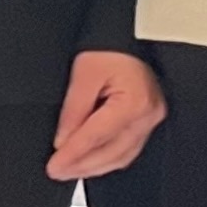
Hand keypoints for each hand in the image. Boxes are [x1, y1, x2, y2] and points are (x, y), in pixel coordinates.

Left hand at [48, 51, 165, 180]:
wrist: (130, 35)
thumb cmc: (110, 46)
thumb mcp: (84, 72)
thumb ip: (74, 109)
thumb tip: (63, 141)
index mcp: (134, 102)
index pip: (97, 136)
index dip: (73, 154)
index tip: (54, 167)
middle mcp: (148, 115)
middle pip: (112, 152)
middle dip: (82, 166)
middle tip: (58, 172)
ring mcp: (151, 120)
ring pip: (122, 156)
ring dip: (94, 166)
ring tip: (70, 170)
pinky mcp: (148, 121)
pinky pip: (128, 149)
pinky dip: (107, 158)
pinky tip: (91, 161)